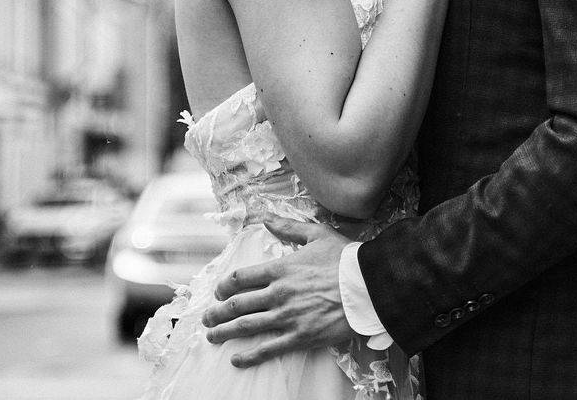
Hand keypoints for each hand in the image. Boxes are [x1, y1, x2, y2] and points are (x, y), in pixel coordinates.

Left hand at [202, 218, 354, 367]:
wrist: (369, 286)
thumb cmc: (345, 259)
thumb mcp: (316, 234)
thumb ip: (287, 227)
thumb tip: (265, 218)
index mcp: (280, 269)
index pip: (241, 278)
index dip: (224, 286)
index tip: (219, 292)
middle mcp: (279, 293)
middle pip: (238, 304)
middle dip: (217, 312)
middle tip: (207, 318)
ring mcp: (288, 316)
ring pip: (247, 326)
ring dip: (225, 332)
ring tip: (212, 337)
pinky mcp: (300, 336)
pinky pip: (268, 348)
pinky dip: (249, 355)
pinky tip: (236, 359)